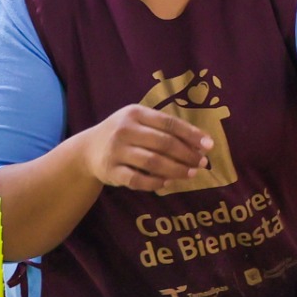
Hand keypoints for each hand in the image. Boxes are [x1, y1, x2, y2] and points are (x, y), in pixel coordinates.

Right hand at [78, 104, 212, 193]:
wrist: (87, 150)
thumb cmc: (124, 134)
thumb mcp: (139, 122)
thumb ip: (165, 129)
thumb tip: (201, 143)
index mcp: (135, 113)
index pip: (169, 123)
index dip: (192, 135)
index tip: (209, 145)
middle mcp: (125, 130)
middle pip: (164, 143)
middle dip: (187, 154)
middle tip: (202, 163)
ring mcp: (116, 151)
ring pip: (153, 162)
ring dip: (176, 169)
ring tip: (191, 174)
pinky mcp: (111, 171)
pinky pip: (138, 180)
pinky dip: (156, 183)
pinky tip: (168, 183)